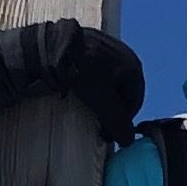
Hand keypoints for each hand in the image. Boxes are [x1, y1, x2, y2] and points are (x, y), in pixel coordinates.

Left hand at [63, 26, 146, 143]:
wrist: (52, 43)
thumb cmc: (82, 72)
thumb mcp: (102, 102)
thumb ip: (117, 123)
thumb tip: (128, 142)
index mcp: (134, 68)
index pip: (134, 104)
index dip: (121, 122)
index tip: (106, 134)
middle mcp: (126, 55)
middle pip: (122, 92)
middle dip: (110, 109)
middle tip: (95, 122)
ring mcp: (109, 47)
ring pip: (109, 80)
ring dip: (99, 96)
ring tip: (84, 105)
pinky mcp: (91, 43)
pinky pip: (96, 69)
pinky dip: (89, 82)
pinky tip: (76, 87)